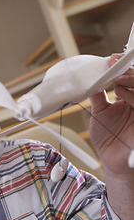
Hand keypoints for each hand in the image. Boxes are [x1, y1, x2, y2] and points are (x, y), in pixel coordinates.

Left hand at [89, 54, 133, 174]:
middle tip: (114, 63)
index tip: (113, 57)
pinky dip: (132, 95)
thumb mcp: (101, 112)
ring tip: (116, 77)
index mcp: (133, 96)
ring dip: (131, 78)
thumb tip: (89, 78)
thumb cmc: (109, 138)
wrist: (112, 162)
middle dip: (129, 69)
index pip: (133, 76)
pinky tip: (119, 92)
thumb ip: (98, 94)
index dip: (125, 65)